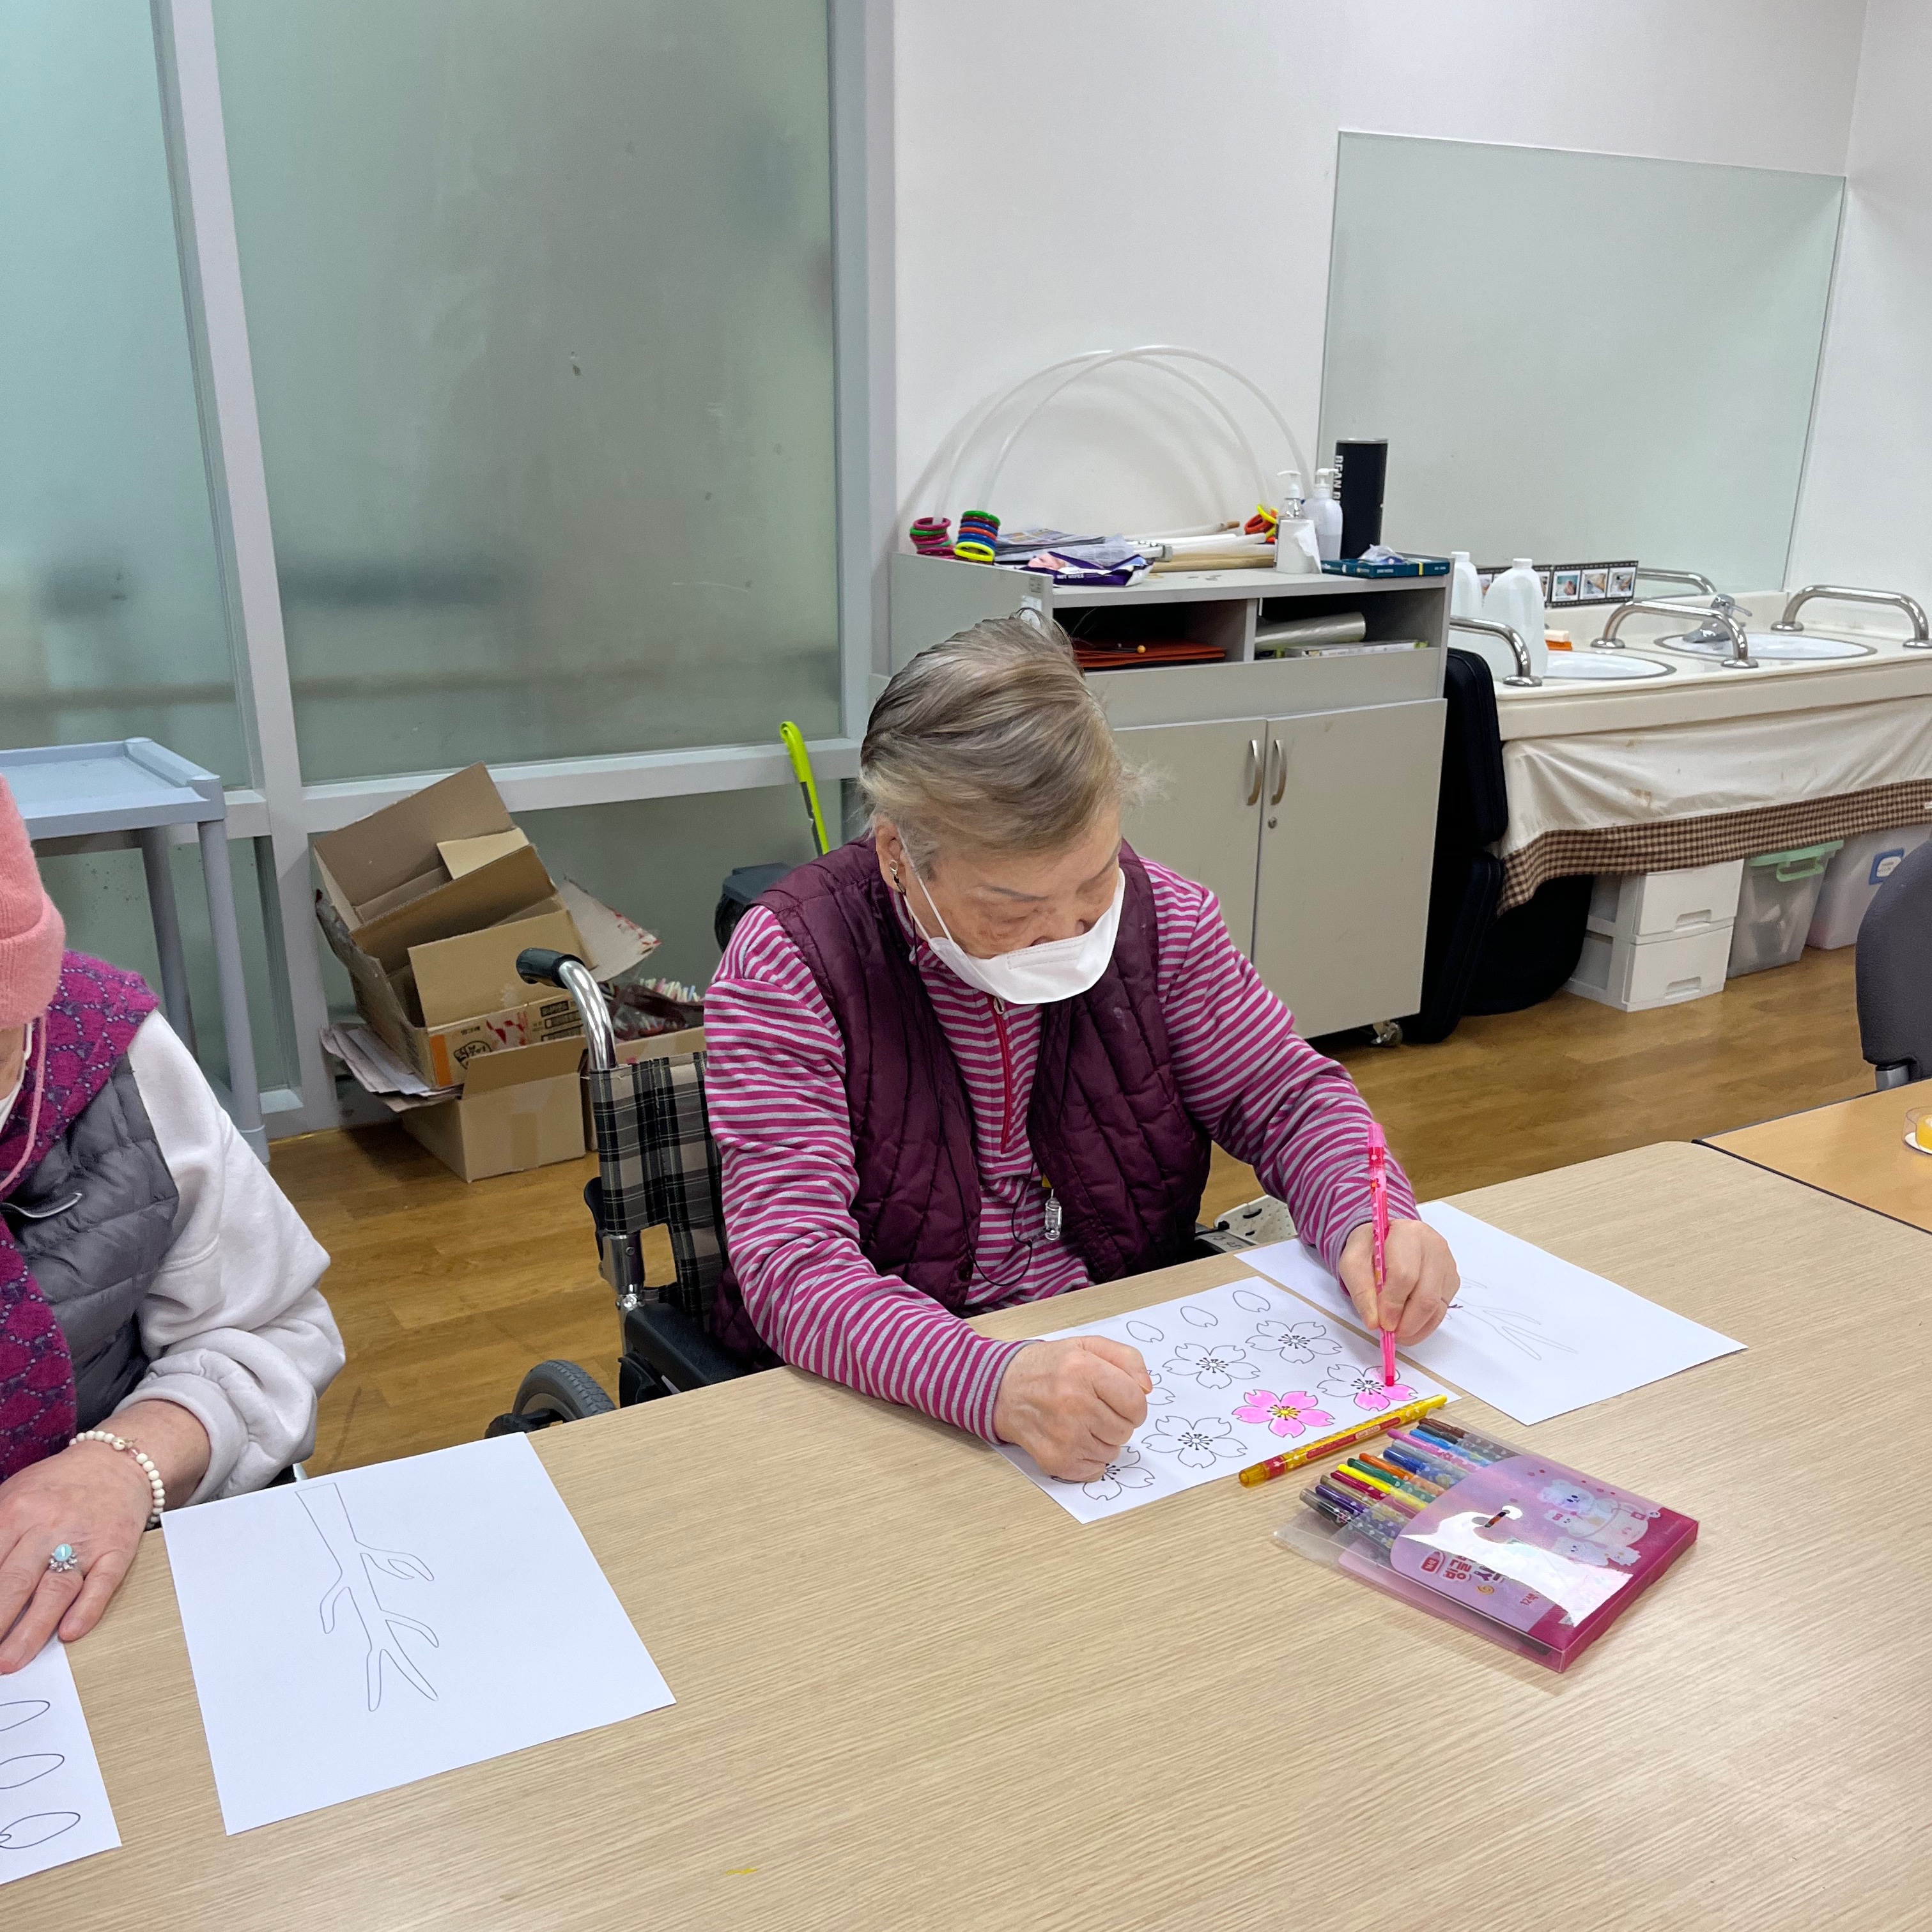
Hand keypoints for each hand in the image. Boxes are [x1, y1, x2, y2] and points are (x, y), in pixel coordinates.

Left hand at [0, 1440, 153, 1671]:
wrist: (117, 1462)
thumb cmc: (57, 1486)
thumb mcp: (11, 1497)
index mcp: (16, 1510)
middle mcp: (50, 1525)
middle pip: (15, 1581)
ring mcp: (86, 1538)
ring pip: (56, 1588)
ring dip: (32, 1629)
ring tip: (12, 1661)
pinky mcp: (117, 1548)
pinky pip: (104, 1582)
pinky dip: (88, 1608)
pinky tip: (71, 1632)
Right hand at [993, 1336, 1151, 1481]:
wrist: (1003, 1389)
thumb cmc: (1048, 1367)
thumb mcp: (1087, 1345)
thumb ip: (1127, 1359)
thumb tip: (1146, 1389)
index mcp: (1083, 1370)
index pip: (1136, 1403)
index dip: (1134, 1404)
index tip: (1121, 1400)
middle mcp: (1073, 1404)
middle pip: (1125, 1430)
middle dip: (1116, 1420)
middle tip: (1094, 1408)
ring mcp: (1064, 1436)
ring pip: (1112, 1451)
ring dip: (1102, 1439)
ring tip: (1080, 1421)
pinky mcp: (1056, 1460)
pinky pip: (1096, 1469)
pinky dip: (1089, 1458)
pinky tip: (1072, 1438)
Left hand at [1338, 1217, 1458, 1345]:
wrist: (1387, 1240)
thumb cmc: (1370, 1249)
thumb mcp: (1352, 1263)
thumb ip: (1361, 1291)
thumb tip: (1374, 1322)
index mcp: (1408, 1234)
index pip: (1405, 1275)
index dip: (1393, 1304)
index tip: (1382, 1323)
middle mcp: (1434, 1247)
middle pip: (1426, 1294)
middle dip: (1407, 1322)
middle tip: (1391, 1333)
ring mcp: (1447, 1265)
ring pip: (1437, 1306)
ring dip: (1416, 1327)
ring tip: (1398, 1333)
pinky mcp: (1452, 1281)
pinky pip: (1442, 1310)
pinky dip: (1425, 1325)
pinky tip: (1410, 1326)